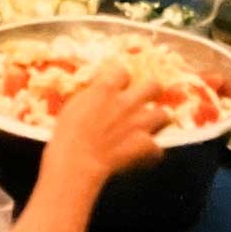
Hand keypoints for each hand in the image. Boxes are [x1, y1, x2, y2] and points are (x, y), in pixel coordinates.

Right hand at [43, 66, 167, 187]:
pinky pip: (157, 148)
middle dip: (149, 92)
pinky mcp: (145, 145)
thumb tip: (95, 94)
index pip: (122, 70)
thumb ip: (91, 97)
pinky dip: (151, 153)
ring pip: (163, 114)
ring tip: (147, 126)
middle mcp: (127, 101)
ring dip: (156, 120)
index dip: (120, 77)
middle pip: (153, 85)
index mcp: (106, 88)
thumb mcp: (74, 105)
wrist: (77, 161)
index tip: (116, 84)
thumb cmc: (67, 134)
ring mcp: (139, 123)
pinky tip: (143, 156)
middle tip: (140, 100)